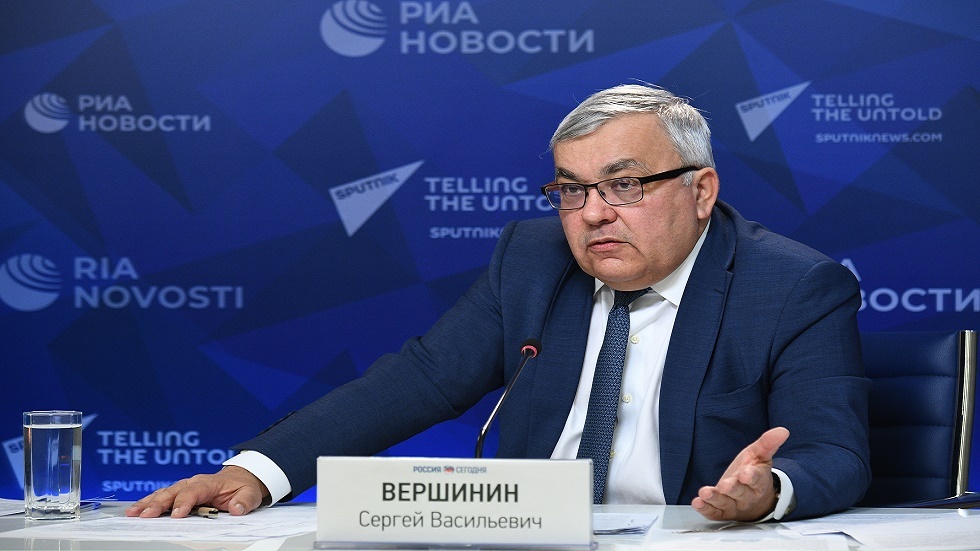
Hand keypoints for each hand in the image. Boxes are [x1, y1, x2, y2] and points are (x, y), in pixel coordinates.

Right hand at [124, 466, 269, 517]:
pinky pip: (162, 496)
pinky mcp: (179, 492)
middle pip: (173, 491)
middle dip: (158, 503)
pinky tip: (136, 510)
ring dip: (148, 502)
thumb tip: (236, 509)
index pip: (194, 491)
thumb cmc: (242, 487)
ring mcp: (185, 486)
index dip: (184, 502)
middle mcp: (194, 482)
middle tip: (146, 515)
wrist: (240, 478)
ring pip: (164, 493)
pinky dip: (148, 502)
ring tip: (133, 513)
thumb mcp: (250, 494)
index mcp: (210, 483)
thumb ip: (244, 501)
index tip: (177, 515)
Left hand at [691, 427, 789, 521]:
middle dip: (732, 489)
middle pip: (740, 493)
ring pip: (725, 503)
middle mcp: (747, 496)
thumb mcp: (760, 456)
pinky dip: (705, 509)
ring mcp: (734, 506)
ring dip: (714, 499)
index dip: (751, 477)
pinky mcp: (722, 512)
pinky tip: (697, 502)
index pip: (756, 480)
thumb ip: (768, 443)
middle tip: (725, 485)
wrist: (755, 500)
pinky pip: (714, 513)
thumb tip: (783, 431)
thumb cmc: (754, 473)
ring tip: (705, 493)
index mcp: (758, 482)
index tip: (746, 474)